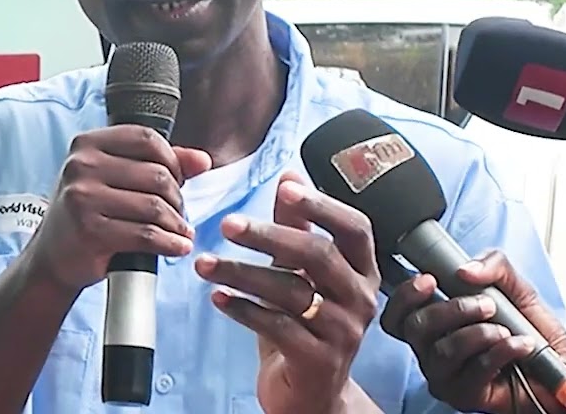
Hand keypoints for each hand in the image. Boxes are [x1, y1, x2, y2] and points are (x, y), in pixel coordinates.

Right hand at [26, 125, 212, 293]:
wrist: (53, 257)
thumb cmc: (88, 213)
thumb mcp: (114, 178)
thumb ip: (159, 163)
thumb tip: (202, 160)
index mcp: (86, 144)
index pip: (146, 139)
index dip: (172, 160)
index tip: (177, 180)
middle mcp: (81, 165)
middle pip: (156, 174)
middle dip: (177, 198)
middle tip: (178, 214)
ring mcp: (83, 198)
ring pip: (155, 206)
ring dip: (177, 223)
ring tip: (180, 231)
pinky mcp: (90, 231)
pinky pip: (147, 235)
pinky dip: (170, 243)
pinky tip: (178, 246)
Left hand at [195, 171, 381, 413]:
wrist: (310, 394)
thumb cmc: (305, 324)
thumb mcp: (302, 273)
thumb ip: (297, 225)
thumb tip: (290, 175)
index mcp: (361, 271)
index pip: (355, 227)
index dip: (322, 204)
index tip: (285, 187)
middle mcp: (360, 299)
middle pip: (319, 255)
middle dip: (269, 235)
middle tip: (227, 224)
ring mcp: (343, 332)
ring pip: (291, 291)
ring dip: (241, 272)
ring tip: (204, 263)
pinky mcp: (319, 360)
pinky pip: (277, 327)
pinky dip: (243, 309)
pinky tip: (217, 297)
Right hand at [381, 250, 565, 413]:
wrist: (564, 370)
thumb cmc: (534, 332)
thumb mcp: (517, 287)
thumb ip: (494, 265)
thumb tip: (465, 270)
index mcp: (435, 323)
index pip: (398, 314)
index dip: (405, 296)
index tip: (430, 280)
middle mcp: (432, 350)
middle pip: (414, 328)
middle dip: (451, 310)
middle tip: (486, 304)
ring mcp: (445, 375)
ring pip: (441, 351)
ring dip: (478, 334)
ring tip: (506, 330)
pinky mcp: (465, 396)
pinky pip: (474, 371)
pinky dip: (500, 353)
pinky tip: (520, 345)